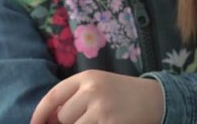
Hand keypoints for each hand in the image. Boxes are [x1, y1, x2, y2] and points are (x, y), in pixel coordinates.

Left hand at [30, 70, 163, 123]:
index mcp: (88, 77)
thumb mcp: (100, 86)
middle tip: (88, 119)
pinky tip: (107, 123)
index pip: (53, 97)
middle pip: (63, 117)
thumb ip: (75, 98)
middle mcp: (93, 90)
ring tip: (99, 120)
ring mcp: (102, 108)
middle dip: (70, 123)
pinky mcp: (111, 123)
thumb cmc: (123, 94)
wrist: (156, 99)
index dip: (39, 114)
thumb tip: (48, 120)